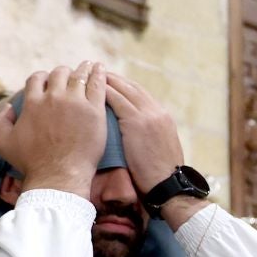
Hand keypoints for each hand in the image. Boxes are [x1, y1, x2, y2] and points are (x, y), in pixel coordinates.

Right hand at [0, 62, 107, 194]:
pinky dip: (99, 74)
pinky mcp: (94, 111)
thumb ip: (1, 121)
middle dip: (64, 72)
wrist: (58, 175)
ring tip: (89, 65)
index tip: (49, 80)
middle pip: (59, 73)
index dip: (43, 77)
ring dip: (83, 69)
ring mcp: (75, 102)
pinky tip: (101, 69)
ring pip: (79, 76)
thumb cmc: (31, 162)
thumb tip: (8, 106)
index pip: (37, 78)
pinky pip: (98, 85)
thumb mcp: (4, 142)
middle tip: (71, 75)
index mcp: (33, 102)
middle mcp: (53, 98)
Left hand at [103, 72, 186, 196]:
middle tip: (97, 73)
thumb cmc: (159, 176)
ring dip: (107, 81)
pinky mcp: (136, 122)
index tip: (112, 82)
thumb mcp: (159, 149)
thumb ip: (148, 135)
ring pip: (124, 89)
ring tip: (90, 77)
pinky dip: (105, 92)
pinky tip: (91, 90)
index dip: (125, 86)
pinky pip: (117, 100)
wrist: (167, 184)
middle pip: (132, 87)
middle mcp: (156, 111)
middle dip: (115, 78)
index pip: (141, 93)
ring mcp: (148, 115)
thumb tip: (134, 135)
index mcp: (163, 117)